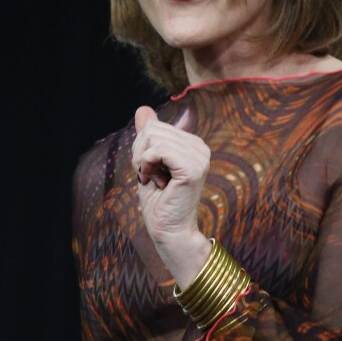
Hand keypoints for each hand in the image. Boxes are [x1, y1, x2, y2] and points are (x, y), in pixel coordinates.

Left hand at [132, 106, 211, 287]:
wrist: (169, 231)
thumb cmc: (158, 201)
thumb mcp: (148, 162)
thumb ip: (148, 136)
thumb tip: (143, 109)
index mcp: (193, 144)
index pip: (155, 127)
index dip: (142, 150)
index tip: (151, 172)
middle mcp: (200, 147)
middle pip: (152, 129)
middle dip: (141, 154)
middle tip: (151, 178)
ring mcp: (199, 157)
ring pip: (153, 138)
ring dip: (143, 162)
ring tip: (154, 180)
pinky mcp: (192, 168)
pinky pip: (158, 150)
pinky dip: (147, 165)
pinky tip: (153, 180)